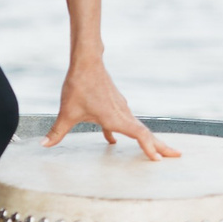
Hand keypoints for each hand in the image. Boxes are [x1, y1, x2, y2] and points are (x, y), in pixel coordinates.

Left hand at [45, 58, 177, 159]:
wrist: (86, 61)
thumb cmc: (79, 86)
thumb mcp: (67, 112)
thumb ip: (57, 131)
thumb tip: (44, 145)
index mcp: (115, 117)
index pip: (138, 135)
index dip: (149, 147)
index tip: (159, 160)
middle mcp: (122, 113)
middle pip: (146, 132)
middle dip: (161, 145)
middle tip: (178, 155)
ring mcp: (121, 108)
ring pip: (138, 127)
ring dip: (148, 139)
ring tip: (157, 151)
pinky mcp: (115, 104)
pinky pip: (126, 122)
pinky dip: (128, 132)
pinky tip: (113, 141)